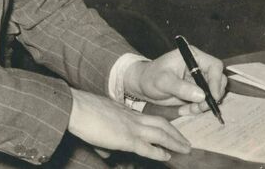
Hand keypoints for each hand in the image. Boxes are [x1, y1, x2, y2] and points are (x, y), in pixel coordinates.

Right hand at [67, 88, 189, 161]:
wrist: (78, 108)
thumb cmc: (84, 115)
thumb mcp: (99, 126)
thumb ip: (105, 141)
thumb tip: (105, 154)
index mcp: (127, 113)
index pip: (151, 118)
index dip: (164, 126)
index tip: (172, 132)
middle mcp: (133, 118)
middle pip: (162, 124)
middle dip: (176, 133)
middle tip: (186, 142)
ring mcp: (131, 127)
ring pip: (160, 134)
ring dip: (175, 142)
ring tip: (185, 149)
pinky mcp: (126, 138)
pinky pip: (147, 147)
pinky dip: (158, 152)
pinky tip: (167, 157)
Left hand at [124, 47, 226, 115]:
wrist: (142, 86)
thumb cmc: (150, 77)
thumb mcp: (163, 82)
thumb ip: (181, 88)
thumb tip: (202, 95)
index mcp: (193, 56)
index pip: (214, 66)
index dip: (217, 81)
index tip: (213, 96)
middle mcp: (199, 66)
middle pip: (218, 80)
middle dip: (212, 96)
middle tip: (201, 107)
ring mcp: (198, 79)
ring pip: (212, 93)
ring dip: (204, 105)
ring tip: (189, 110)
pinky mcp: (195, 91)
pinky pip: (203, 102)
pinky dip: (197, 108)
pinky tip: (184, 110)